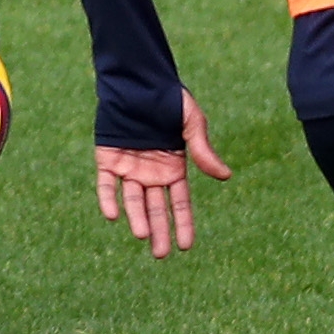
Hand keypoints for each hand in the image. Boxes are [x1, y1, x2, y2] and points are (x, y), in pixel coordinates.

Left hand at [93, 92, 231, 258]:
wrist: (139, 78)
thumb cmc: (169, 98)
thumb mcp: (192, 124)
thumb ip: (203, 151)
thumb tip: (226, 177)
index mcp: (173, 168)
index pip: (179, 203)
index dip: (183, 224)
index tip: (186, 247)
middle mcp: (151, 173)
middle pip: (155, 208)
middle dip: (159, 231)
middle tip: (160, 255)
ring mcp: (129, 167)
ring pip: (132, 200)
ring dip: (136, 218)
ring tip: (142, 236)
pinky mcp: (107, 159)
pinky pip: (107, 184)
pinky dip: (108, 199)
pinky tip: (112, 215)